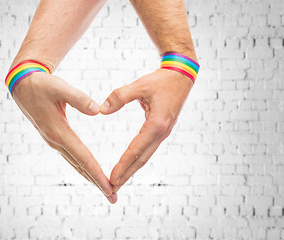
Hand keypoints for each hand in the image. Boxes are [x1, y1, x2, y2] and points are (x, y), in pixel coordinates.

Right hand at [11, 72, 116, 203]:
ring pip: (76, 164)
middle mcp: (56, 141)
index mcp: (59, 132)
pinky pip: (72, 158)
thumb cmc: (42, 85)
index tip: (110, 188)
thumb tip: (98, 111)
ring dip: (91, 178)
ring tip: (106, 190)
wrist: (23, 86)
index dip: (97, 174)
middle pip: (81, 167)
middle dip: (97, 183)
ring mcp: (54, 141)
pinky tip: (90, 172)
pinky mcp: (55, 138)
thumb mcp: (60, 87)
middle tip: (113, 198)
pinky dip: (83, 168)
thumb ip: (79, 99)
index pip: (83, 158)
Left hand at [100, 69, 193, 192]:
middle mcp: (161, 132)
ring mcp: (163, 133)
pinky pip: (148, 149)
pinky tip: (130, 164)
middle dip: (126, 174)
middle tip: (112, 189)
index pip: (136, 150)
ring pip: (145, 155)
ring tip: (119, 181)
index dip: (123, 165)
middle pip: (142, 159)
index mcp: (157, 124)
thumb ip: (119, 96)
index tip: (112, 179)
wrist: (182, 75)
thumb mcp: (140, 85)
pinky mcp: (162, 130)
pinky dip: (138, 159)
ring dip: (132, 169)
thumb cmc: (161, 80)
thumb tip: (101, 110)